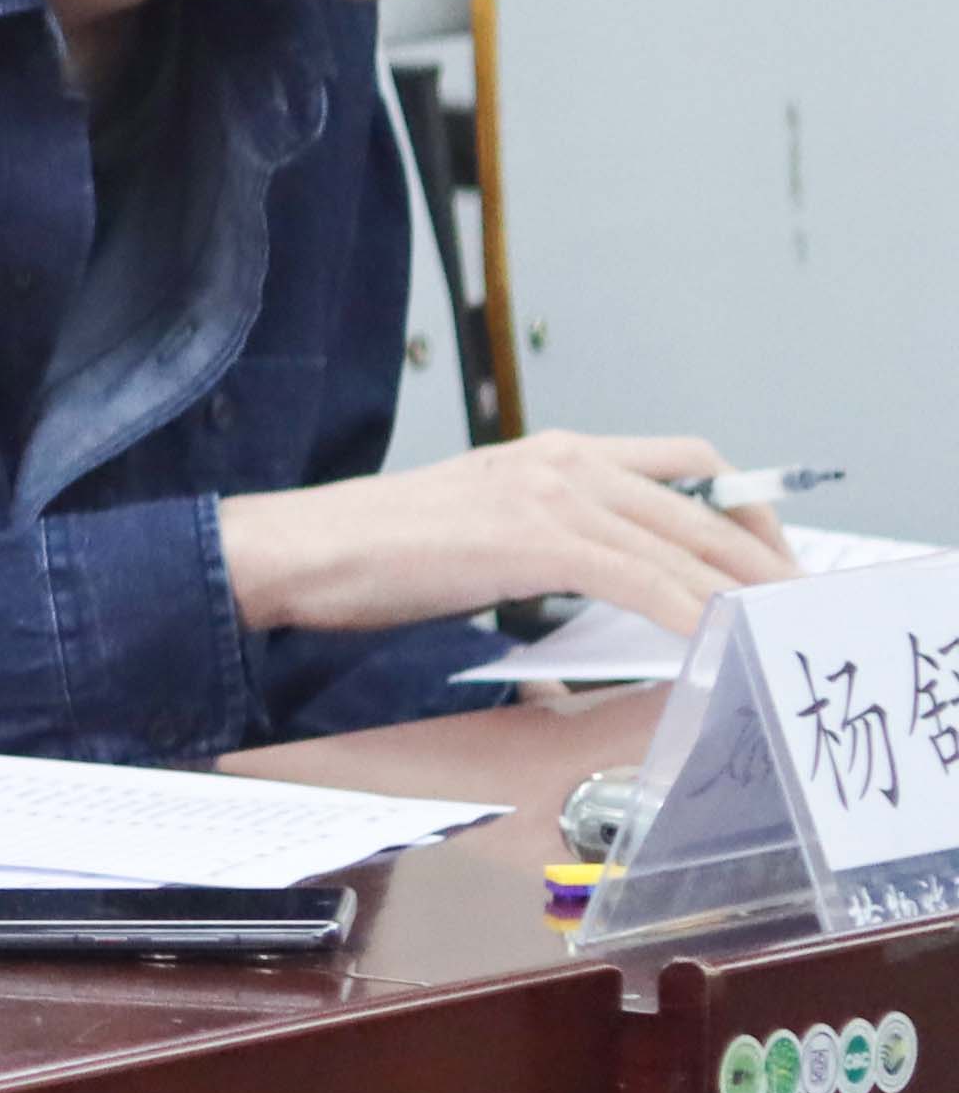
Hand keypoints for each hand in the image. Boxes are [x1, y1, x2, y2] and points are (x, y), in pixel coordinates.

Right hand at [224, 430, 794, 645]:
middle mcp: (565, 459)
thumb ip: (547, 543)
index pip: (686, 463)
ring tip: (773, 629)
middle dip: (764, 556)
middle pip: (705, 500)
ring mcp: (552, 494)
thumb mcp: (481, 532)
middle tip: (794, 604)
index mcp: (554, 453)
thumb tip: (601, 593)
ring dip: (741, 589)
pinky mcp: (536, 538)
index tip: (766, 559)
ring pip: (685, 541)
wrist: (299, 550)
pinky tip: (709, 640)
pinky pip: (642, 578)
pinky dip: (687, 610)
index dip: (743, 508)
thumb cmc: (371, 554)